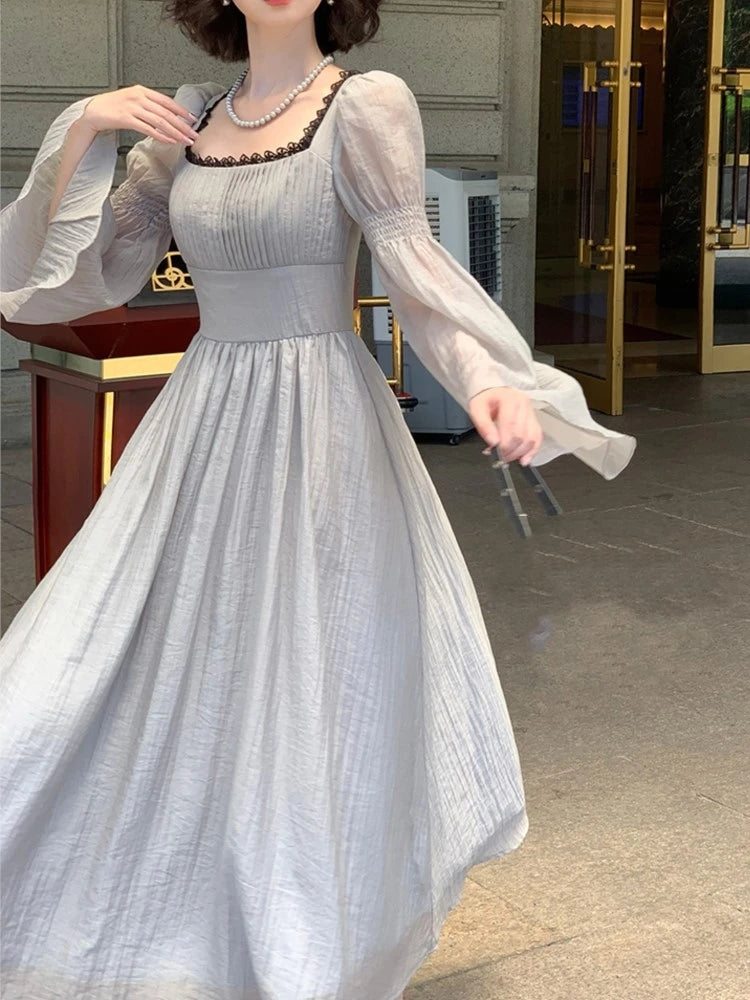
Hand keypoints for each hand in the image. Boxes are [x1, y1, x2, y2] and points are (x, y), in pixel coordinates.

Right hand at [79, 85, 199, 145]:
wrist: (94, 111)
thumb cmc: (114, 106)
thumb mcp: (133, 100)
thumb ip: (149, 104)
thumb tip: (168, 115)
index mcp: (142, 91)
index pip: (167, 101)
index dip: (181, 110)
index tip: (193, 120)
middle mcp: (139, 97)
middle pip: (166, 113)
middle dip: (182, 125)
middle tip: (193, 134)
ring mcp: (132, 107)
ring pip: (159, 121)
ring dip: (175, 133)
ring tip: (185, 140)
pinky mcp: (126, 118)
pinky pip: (147, 129)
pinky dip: (160, 136)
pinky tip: (169, 141)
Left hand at [467, 386, 542, 466]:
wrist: (494, 393)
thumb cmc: (486, 401)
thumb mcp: (477, 409)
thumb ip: (484, 426)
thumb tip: (493, 442)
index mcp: (509, 399)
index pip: (511, 425)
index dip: (505, 443)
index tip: (497, 453)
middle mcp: (523, 404)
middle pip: (522, 434)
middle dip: (511, 450)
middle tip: (500, 457)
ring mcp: (531, 412)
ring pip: (532, 438)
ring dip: (520, 452)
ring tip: (508, 457)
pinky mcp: (534, 420)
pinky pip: (537, 437)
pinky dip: (532, 451)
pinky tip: (524, 460)